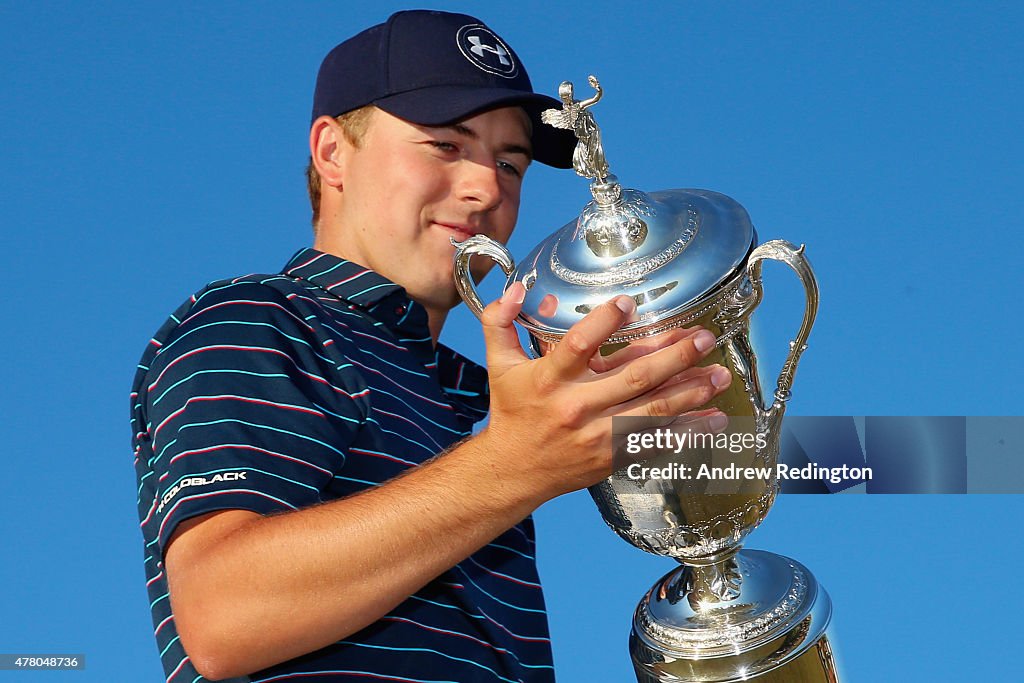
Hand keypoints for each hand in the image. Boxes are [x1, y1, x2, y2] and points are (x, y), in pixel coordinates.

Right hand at [478, 282, 731, 500]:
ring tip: (720, 374)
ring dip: (691, 393)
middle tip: (703, 337)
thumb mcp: (499, 364)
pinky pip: (656, 443)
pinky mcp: (612, 456)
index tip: (628, 303)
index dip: (603, 323)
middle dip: (673, 357)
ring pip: (653, 412)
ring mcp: (598, 436)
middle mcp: (576, 407)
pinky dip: (688, 433)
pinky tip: (715, 420)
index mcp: (549, 380)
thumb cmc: (512, 411)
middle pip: (632, 379)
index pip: (577, 346)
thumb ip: (500, 322)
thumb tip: (515, 287)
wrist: (513, 470)